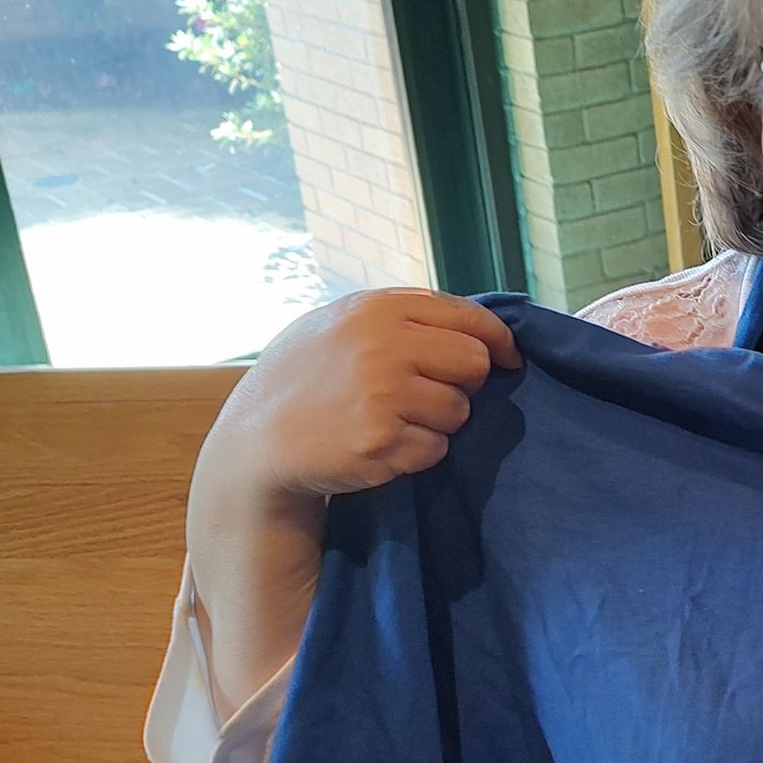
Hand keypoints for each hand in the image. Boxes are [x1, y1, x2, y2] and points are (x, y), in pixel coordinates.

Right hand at [214, 289, 521, 507]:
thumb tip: (476, 330)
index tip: (507, 358)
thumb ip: (401, 318)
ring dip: (437, 422)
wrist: (256, 442)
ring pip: (458, 411)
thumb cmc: (304, 381)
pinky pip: (436, 449)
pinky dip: (417, 453)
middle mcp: (383, 345)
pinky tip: (379, 445)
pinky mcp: (382, 442)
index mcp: (377, 309)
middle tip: (430, 395)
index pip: (468, 317)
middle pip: (474, 364)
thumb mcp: (340, 325)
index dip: (497, 340)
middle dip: (464, 384)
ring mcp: (383, 394)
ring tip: (391, 420)